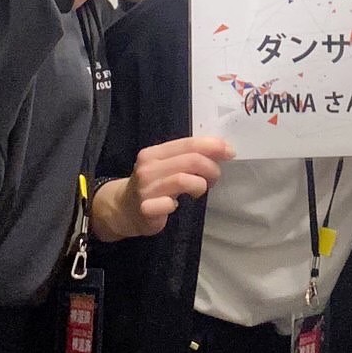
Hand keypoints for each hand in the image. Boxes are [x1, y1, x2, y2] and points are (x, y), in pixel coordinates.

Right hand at [97, 136, 234, 238]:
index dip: (213, 146)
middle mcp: (148, 167)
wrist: (122, 209)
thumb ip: (186, 157)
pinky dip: (177, 204)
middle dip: (211, 167)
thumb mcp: (165, 166)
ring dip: (200, 184)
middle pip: (190, 160)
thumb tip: (220, 150)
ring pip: (183, 179)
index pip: (188, 143)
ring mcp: (145, 188)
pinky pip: (169, 203)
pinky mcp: (145, 209)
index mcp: (154, 153)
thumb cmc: (152, 186)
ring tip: (200, 189)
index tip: (229, 152)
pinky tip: (175, 206)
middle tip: (215, 177)